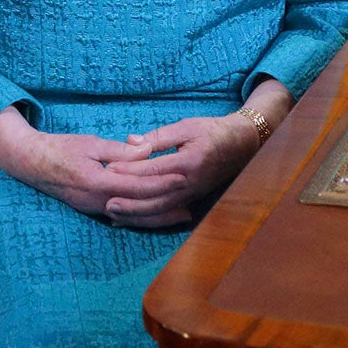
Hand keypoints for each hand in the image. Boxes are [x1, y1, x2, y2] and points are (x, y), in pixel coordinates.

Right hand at [0, 107, 189, 222]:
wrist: (31, 163)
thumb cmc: (61, 148)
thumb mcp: (91, 143)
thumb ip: (120, 151)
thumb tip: (147, 151)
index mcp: (98, 182)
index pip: (138, 186)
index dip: (162, 183)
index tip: (183, 178)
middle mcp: (98, 201)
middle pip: (139, 209)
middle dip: (166, 209)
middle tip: (191, 208)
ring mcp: (94, 209)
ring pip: (132, 218)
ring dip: (156, 218)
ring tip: (180, 217)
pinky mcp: (92, 209)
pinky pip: (121, 217)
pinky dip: (140, 218)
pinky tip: (153, 217)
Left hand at [103, 79, 294, 228]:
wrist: (242, 145)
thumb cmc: (212, 131)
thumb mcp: (186, 126)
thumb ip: (158, 136)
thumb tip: (131, 141)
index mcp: (188, 162)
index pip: (154, 169)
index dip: (130, 170)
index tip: (108, 169)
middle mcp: (190, 184)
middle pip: (155, 198)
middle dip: (129, 202)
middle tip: (105, 202)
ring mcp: (192, 195)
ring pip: (160, 211)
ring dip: (136, 215)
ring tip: (112, 215)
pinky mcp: (192, 200)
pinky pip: (167, 214)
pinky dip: (148, 219)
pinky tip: (130, 220)